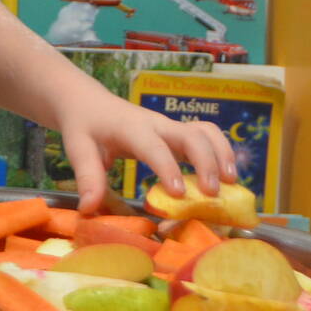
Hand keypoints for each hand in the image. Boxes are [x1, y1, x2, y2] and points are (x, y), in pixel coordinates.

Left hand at [54, 89, 238, 214]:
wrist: (88, 101)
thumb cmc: (84, 126)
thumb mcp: (78, 149)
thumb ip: (87, 177)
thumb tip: (89, 209)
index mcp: (131, 128)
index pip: (153, 146)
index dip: (168, 167)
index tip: (178, 194)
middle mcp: (156, 125)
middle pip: (191, 134)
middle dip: (206, 162)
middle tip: (211, 194)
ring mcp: (170, 127)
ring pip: (206, 131)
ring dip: (222, 154)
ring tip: (231, 184)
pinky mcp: (178, 134)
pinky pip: (207, 136)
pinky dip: (222, 152)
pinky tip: (227, 177)